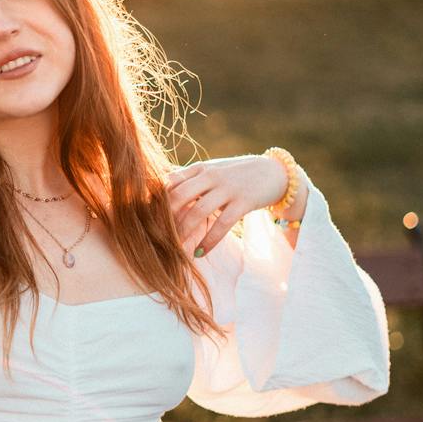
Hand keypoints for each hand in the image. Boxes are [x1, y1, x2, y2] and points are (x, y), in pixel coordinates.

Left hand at [164, 154, 287, 256]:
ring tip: (176, 249)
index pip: (170, 182)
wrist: (275, 172)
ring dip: (184, 232)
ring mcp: (228, 188)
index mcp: (200, 169)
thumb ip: (189, 179)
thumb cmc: (237, 175)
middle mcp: (211, 176)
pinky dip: (209, 240)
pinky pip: (222, 224)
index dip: (156, 202)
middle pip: (179, 196)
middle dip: (165, 219)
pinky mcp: (243, 202)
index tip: (147, 220)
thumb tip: (161, 190)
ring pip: (198, 211)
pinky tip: (200, 252)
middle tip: (157, 237)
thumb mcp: (212, 171)